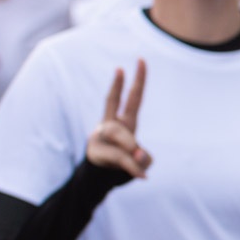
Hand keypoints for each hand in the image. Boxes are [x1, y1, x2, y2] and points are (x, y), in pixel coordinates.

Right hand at [86, 60, 151, 178]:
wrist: (100, 180)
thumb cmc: (124, 166)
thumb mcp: (141, 162)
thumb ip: (144, 158)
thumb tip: (139, 155)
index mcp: (125, 123)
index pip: (133, 98)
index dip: (138, 80)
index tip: (141, 60)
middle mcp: (110, 125)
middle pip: (112, 102)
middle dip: (117, 85)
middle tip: (120, 67)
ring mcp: (100, 136)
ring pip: (118, 134)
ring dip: (131, 148)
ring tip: (140, 162)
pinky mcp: (96, 151)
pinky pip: (119, 157)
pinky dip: (133, 168)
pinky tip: (142, 177)